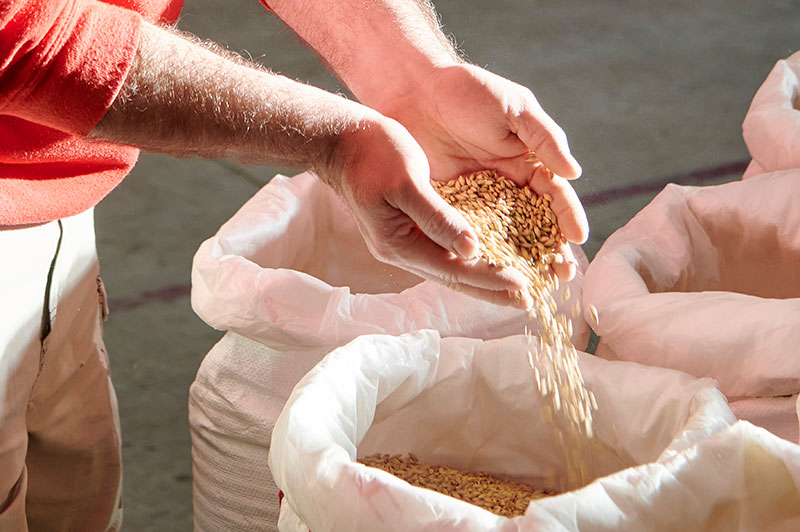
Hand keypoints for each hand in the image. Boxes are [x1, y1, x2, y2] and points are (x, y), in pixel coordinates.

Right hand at [320, 113, 532, 307]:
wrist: (342, 141)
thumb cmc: (372, 153)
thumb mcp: (407, 181)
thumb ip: (437, 218)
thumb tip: (471, 250)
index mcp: (399, 243)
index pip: (452, 270)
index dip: (489, 278)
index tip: (523, 284)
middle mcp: (401, 250)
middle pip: (453, 278)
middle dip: (491, 290)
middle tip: (528, 301)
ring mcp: (403, 242)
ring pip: (449, 268)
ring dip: (482, 279)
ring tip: (514, 289)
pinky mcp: (408, 229)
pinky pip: (443, 251)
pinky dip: (468, 258)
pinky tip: (487, 259)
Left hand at [376, 63, 588, 280]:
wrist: (413, 90)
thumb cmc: (467, 91)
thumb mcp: (513, 107)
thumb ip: (544, 138)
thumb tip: (574, 172)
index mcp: (527, 162)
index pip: (555, 195)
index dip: (568, 216)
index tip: (577, 237)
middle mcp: (505, 186)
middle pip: (534, 225)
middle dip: (550, 250)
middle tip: (561, 274)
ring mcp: (477, 200)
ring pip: (502, 238)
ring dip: (517, 261)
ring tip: (530, 285)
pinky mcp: (448, 208)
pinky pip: (466, 236)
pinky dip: (477, 256)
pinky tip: (485, 275)